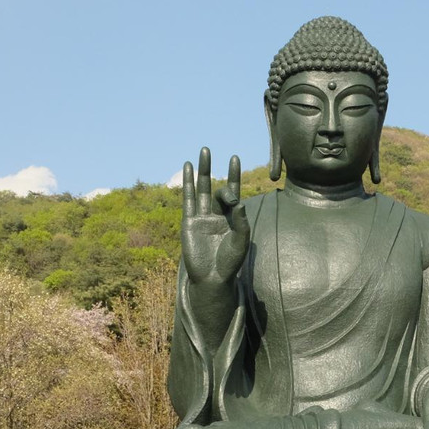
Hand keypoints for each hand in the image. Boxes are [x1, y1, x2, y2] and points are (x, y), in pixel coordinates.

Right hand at [181, 147, 249, 284]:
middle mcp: (216, 214)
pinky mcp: (189, 222)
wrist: (212, 278)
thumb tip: (239, 201)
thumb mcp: (241, 241)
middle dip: (214, 169)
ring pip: (201, 189)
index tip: (234, 158)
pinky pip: (188, 199)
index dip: (233, 175)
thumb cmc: (230, 263)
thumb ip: (241, 221)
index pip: (233, 192)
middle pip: (216, 187)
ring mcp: (202, 217)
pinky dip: (187, 184)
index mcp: (231, 218)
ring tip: (202, 152)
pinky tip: (187, 168)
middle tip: (211, 150)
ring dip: (201, 170)